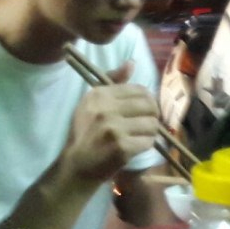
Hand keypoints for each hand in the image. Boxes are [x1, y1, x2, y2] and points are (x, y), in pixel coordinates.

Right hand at [60, 61, 158, 183]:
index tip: (141, 112)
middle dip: (152, 117)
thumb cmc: (86, 134)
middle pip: (150, 106)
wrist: (76, 165)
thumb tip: (132, 63)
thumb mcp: (93, 104)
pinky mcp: (121, 146)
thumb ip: (113, 82)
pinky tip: (133, 149)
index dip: (147, 102)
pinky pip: (149, 142)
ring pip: (152, 124)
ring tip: (136, 138)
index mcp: (99, 94)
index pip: (140, 90)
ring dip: (149, 133)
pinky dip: (145, 146)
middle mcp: (105, 108)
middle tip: (142, 126)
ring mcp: (113, 127)